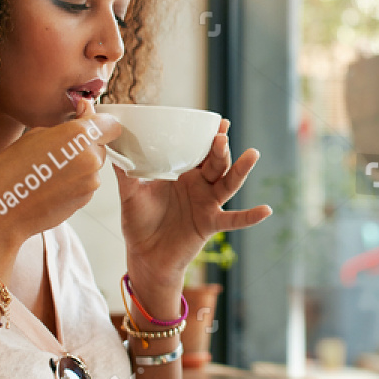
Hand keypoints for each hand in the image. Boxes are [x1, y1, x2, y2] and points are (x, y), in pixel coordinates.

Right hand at [0, 109, 123, 249]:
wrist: (1, 212)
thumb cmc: (9, 171)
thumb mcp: (35, 134)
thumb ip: (69, 123)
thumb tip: (87, 111)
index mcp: (79, 136)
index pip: (110, 124)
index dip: (98, 121)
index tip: (84, 120)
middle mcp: (91, 159)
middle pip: (100, 145)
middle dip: (84, 144)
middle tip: (55, 148)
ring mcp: (90, 182)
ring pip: (92, 165)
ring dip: (78, 163)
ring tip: (48, 169)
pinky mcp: (85, 200)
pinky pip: (85, 183)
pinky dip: (73, 181)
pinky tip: (50, 185)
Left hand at [96, 101, 271, 286]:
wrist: (144, 256)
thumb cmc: (139, 223)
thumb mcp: (130, 194)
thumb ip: (126, 172)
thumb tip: (111, 145)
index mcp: (183, 174)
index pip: (199, 150)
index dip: (208, 136)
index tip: (218, 121)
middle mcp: (199, 186)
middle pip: (216, 162)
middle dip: (220, 148)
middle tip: (222, 135)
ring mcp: (207, 204)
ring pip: (228, 184)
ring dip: (240, 170)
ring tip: (252, 154)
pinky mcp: (210, 224)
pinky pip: (233, 220)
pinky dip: (250, 217)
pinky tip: (266, 210)